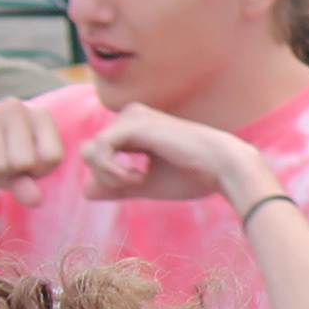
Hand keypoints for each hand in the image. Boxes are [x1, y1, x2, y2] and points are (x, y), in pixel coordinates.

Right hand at [0, 96, 68, 197]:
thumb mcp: (20, 175)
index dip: (38, 170)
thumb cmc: (1, 159)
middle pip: (24, 161)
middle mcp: (16, 106)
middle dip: (11, 171)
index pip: (51, 157)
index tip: (28, 163)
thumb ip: (28, 187)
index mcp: (40, 116)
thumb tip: (35, 200)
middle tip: (2, 161)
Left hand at [84, 102, 269, 208]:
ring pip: (90, 150)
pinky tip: (137, 178)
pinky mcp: (133, 123)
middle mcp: (130, 116)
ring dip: (108, 175)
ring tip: (137, 182)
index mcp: (134, 128)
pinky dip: (112, 170)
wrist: (223, 167)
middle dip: (104, 176)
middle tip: (135, 185)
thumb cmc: (194, 176)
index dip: (109, 177)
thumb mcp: (148, 184)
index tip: (137, 187)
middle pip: (88, 151)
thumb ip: (117, 186)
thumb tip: (85, 191)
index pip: (99, 153)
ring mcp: (131, 116)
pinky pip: (100, 149)